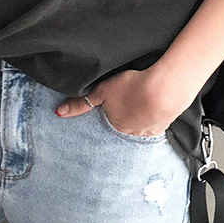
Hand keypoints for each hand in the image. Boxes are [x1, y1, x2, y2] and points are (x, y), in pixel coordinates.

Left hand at [55, 68, 175, 139]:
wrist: (164, 89)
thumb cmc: (132, 88)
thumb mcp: (102, 92)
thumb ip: (81, 103)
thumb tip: (59, 113)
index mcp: (115, 127)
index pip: (108, 124)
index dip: (110, 114)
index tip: (115, 106)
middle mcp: (131, 134)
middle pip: (124, 127)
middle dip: (125, 119)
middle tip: (130, 103)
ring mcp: (149, 132)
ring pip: (141, 127)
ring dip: (141, 119)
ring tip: (142, 105)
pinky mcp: (164, 126)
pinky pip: (156, 124)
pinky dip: (155, 117)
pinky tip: (155, 107)